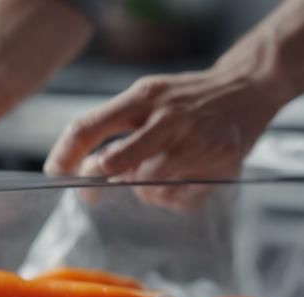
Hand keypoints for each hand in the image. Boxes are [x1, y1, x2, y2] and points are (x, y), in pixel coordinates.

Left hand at [45, 67, 284, 211]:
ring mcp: (197, 142)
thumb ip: (114, 126)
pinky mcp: (220, 165)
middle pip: (114, 162)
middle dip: (101, 177)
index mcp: (144, 96)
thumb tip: (78, 167)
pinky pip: (178, 201)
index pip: (89, 127)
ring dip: (143, 189)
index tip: (54, 172)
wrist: (249, 88)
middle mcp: (169, 118)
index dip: (65, 155)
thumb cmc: (185, 99)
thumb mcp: (147, 97)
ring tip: (156, 170)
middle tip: (100, 181)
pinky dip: (173, 198)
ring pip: (146, 188)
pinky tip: (183, 178)